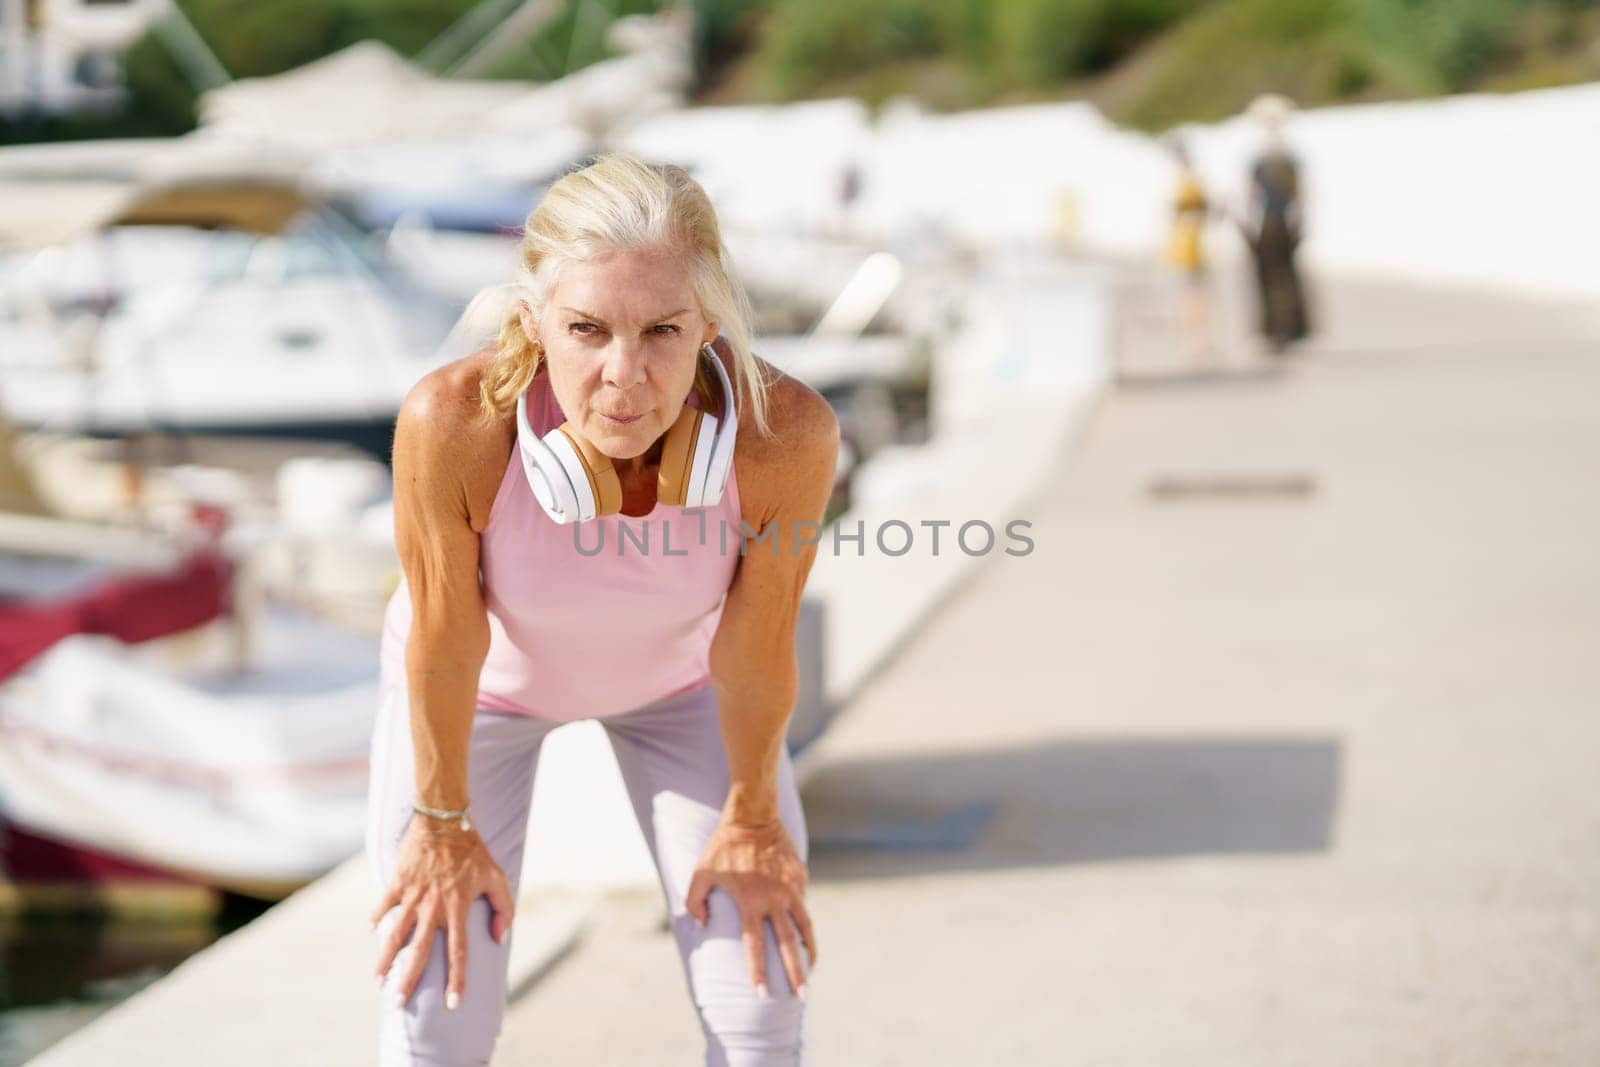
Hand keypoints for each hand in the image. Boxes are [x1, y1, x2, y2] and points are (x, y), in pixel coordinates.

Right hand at [369, 818, 514, 1010]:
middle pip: (420, 952)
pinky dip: (377, 917)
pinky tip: (370, 931)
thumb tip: (499, 938)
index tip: (452, 1003)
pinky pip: (384, 905)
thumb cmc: (473, 850)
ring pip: (396, 935)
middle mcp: (434, 906)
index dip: (457, 979)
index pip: (459, 952)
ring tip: (378, 981)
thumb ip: (504, 908)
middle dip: (408, 980)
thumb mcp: (498, 877)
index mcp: (459, 908)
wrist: (444, 819)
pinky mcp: (398, 882)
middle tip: (398, 1004)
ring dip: (385, 960)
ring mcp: (413, 895)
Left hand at [684, 817, 816, 999]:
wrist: (753, 816)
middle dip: (796, 974)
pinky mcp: (801, 877)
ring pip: (804, 926)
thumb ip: (695, 900)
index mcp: (750, 903)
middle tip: (802, 996)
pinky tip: (800, 929)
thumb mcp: (700, 871)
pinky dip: (802, 917)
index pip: (754, 946)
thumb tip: (704, 922)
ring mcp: (791, 888)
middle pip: (787, 945)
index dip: (758, 972)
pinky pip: (802, 902)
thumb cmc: (722, 845)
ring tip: (812, 969)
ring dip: (809, 950)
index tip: (761, 994)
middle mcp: (773, 899)